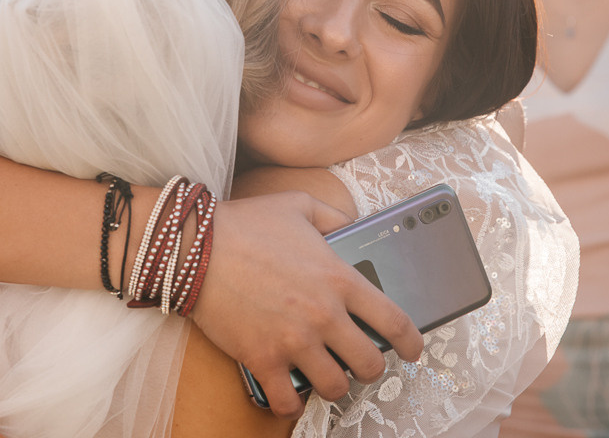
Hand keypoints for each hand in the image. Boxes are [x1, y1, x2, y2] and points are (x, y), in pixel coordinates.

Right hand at [192, 192, 421, 417]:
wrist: (194, 245)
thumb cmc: (246, 223)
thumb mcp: (299, 205)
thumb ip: (334, 217)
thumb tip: (353, 226)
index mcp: (339, 278)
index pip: (393, 320)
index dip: (412, 342)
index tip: (413, 350)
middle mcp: (323, 314)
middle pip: (370, 363)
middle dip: (372, 368)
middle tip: (361, 363)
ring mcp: (293, 340)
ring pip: (334, 387)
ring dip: (334, 385)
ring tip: (326, 377)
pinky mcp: (261, 358)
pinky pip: (287, 400)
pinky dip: (291, 402)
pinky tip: (289, 392)